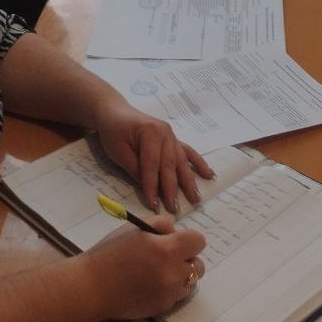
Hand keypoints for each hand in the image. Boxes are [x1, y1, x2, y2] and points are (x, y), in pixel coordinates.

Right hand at [82, 219, 206, 320]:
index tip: (175, 240)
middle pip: (198, 265)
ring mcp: (169, 294)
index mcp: (167, 249)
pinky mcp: (163, 308)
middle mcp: (173, 273)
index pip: (198, 241)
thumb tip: (175, 232)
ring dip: (180, 275)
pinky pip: (177, 296)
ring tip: (158, 271)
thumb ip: (161, 225)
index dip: (188, 239)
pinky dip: (170, 289)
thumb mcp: (135, 228)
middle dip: (186, 259)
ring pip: (190, 282)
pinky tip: (151, 284)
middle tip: (166, 256)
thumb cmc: (111, 252)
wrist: (93, 286)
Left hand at [92, 97, 214, 214]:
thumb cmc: (113, 131)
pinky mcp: (173, 139)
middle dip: (172, 189)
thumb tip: (150, 190)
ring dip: (189, 181)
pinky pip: (188, 152)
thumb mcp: (118, 151)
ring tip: (196, 199)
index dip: (152, 187)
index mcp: (150, 133)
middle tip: (175, 209)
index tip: (154, 206)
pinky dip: (199, 163)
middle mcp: (165, 133)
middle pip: (170, 165)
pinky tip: (208, 174)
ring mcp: (171, 135)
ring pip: (181, 161)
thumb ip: (135, 169)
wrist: (115, 111)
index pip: (152, 165)